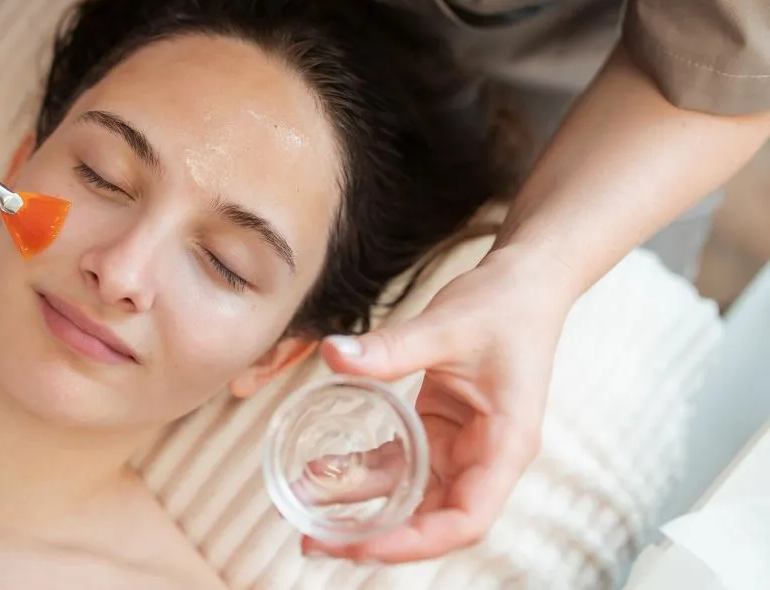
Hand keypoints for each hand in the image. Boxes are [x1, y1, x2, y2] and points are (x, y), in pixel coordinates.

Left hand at [307, 245, 578, 562]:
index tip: (361, 546)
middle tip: (314, 540)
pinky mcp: (441, 428)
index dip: (414, 542)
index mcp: (505, 446)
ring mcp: (463, 446)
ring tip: (303, 508)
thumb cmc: (502, 305)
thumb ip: (389, 348)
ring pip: (410, 493)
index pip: (466, 520)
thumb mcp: (445, 326)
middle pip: (432, 518)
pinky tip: (322, 469)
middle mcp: (486, 457)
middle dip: (375, 536)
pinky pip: (401, 462)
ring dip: (361, 505)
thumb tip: (331, 355)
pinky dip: (363, 471)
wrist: (523, 279)